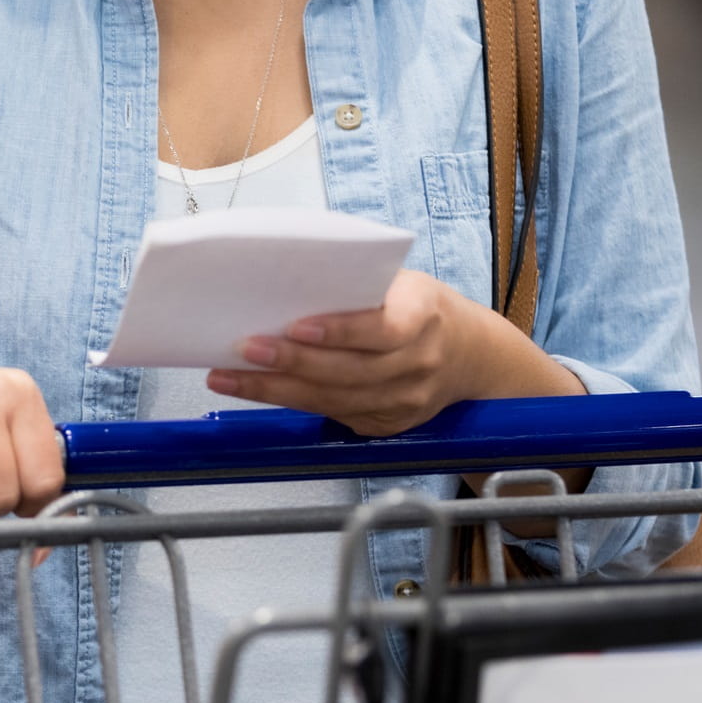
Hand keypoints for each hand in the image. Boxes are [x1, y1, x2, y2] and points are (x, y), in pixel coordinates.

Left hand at [205, 271, 497, 436]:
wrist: (472, 356)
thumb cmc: (421, 308)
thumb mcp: (403, 284)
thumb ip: (358, 286)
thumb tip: (285, 278)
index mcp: (424, 317)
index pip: (383, 330)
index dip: (340, 331)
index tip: (296, 327)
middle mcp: (418, 363)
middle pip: (348, 372)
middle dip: (290, 363)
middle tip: (245, 349)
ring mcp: (404, 401)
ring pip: (332, 400)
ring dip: (274, 390)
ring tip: (228, 377)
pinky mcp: (386, 424)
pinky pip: (332, 415)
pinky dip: (290, 403)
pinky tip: (256, 390)